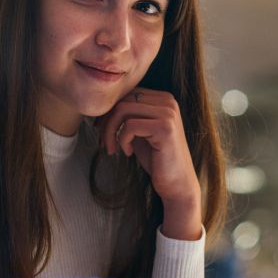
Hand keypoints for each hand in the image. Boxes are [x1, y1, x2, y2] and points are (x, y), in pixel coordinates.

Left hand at [97, 89, 202, 239]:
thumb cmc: (157, 159)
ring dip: (110, 131)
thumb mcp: (140, 132)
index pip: (127, 94)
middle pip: (123, 100)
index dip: (109, 112)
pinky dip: (122, 140)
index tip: (101, 131)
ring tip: (113, 148)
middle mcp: (168, 102)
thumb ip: (128, 116)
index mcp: (163, 99)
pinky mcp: (165, 127)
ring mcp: (168, 113)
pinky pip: (130, 126)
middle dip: (106, 121)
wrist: (177, 183)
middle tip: (104, 142)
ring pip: (123, 110)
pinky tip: (128, 152)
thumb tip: (102, 108)